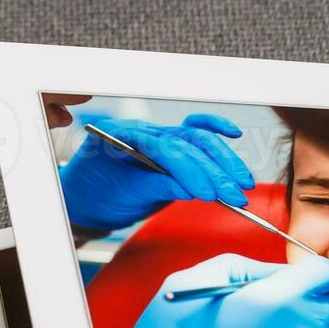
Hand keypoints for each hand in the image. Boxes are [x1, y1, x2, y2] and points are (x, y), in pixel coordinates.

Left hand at [58, 114, 255, 230]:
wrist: (86, 198)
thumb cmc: (97, 195)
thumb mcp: (123, 195)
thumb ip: (156, 188)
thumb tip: (189, 190)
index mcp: (122, 137)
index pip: (164, 149)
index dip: (189, 171)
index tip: (206, 193)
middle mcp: (144, 131)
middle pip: (188, 144)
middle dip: (215, 171)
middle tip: (234, 196)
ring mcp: (159, 136)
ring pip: (198, 140)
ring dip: (223, 162)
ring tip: (242, 185)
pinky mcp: (171, 146)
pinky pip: (195, 131)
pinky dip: (214, 129)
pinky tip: (233, 133)